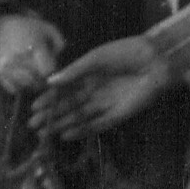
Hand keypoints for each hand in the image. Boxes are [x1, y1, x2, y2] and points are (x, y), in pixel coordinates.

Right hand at [0, 11, 66, 95]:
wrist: (1, 28)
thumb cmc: (30, 29)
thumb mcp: (49, 29)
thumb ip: (60, 43)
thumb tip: (57, 58)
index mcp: (34, 46)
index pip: (47, 71)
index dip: (52, 71)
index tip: (51, 66)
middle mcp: (19, 57)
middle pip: (37, 81)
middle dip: (43, 79)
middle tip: (42, 71)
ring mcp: (7, 66)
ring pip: (26, 87)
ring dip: (32, 84)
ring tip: (33, 73)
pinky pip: (14, 89)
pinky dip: (20, 86)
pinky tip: (22, 75)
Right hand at [31, 37, 172, 137]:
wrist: (157, 60)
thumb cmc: (127, 53)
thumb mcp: (97, 58)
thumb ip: (75, 71)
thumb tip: (50, 82)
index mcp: (89, 75)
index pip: (65, 90)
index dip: (49, 99)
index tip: (33, 107)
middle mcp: (96, 91)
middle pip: (69, 106)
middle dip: (51, 116)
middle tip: (32, 126)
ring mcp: (106, 104)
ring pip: (80, 117)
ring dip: (62, 125)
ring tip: (44, 133)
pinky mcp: (119, 115)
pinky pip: (97, 125)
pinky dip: (82, 131)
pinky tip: (66, 135)